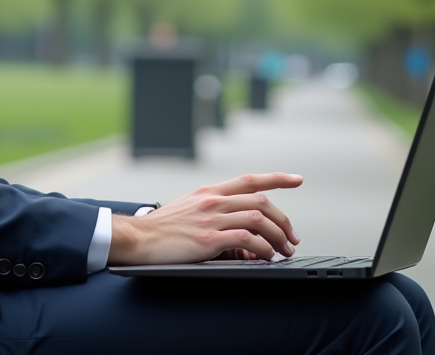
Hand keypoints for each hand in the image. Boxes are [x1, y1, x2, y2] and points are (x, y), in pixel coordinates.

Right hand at [108, 172, 302, 265]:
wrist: (138, 238)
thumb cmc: (163, 229)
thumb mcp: (190, 211)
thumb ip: (216, 216)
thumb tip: (242, 236)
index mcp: (209, 192)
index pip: (249, 179)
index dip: (277, 178)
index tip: (296, 179)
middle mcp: (213, 201)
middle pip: (261, 200)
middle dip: (283, 219)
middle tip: (292, 237)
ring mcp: (211, 218)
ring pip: (258, 218)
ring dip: (278, 235)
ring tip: (284, 250)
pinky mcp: (209, 238)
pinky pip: (247, 240)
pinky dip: (262, 248)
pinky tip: (266, 256)